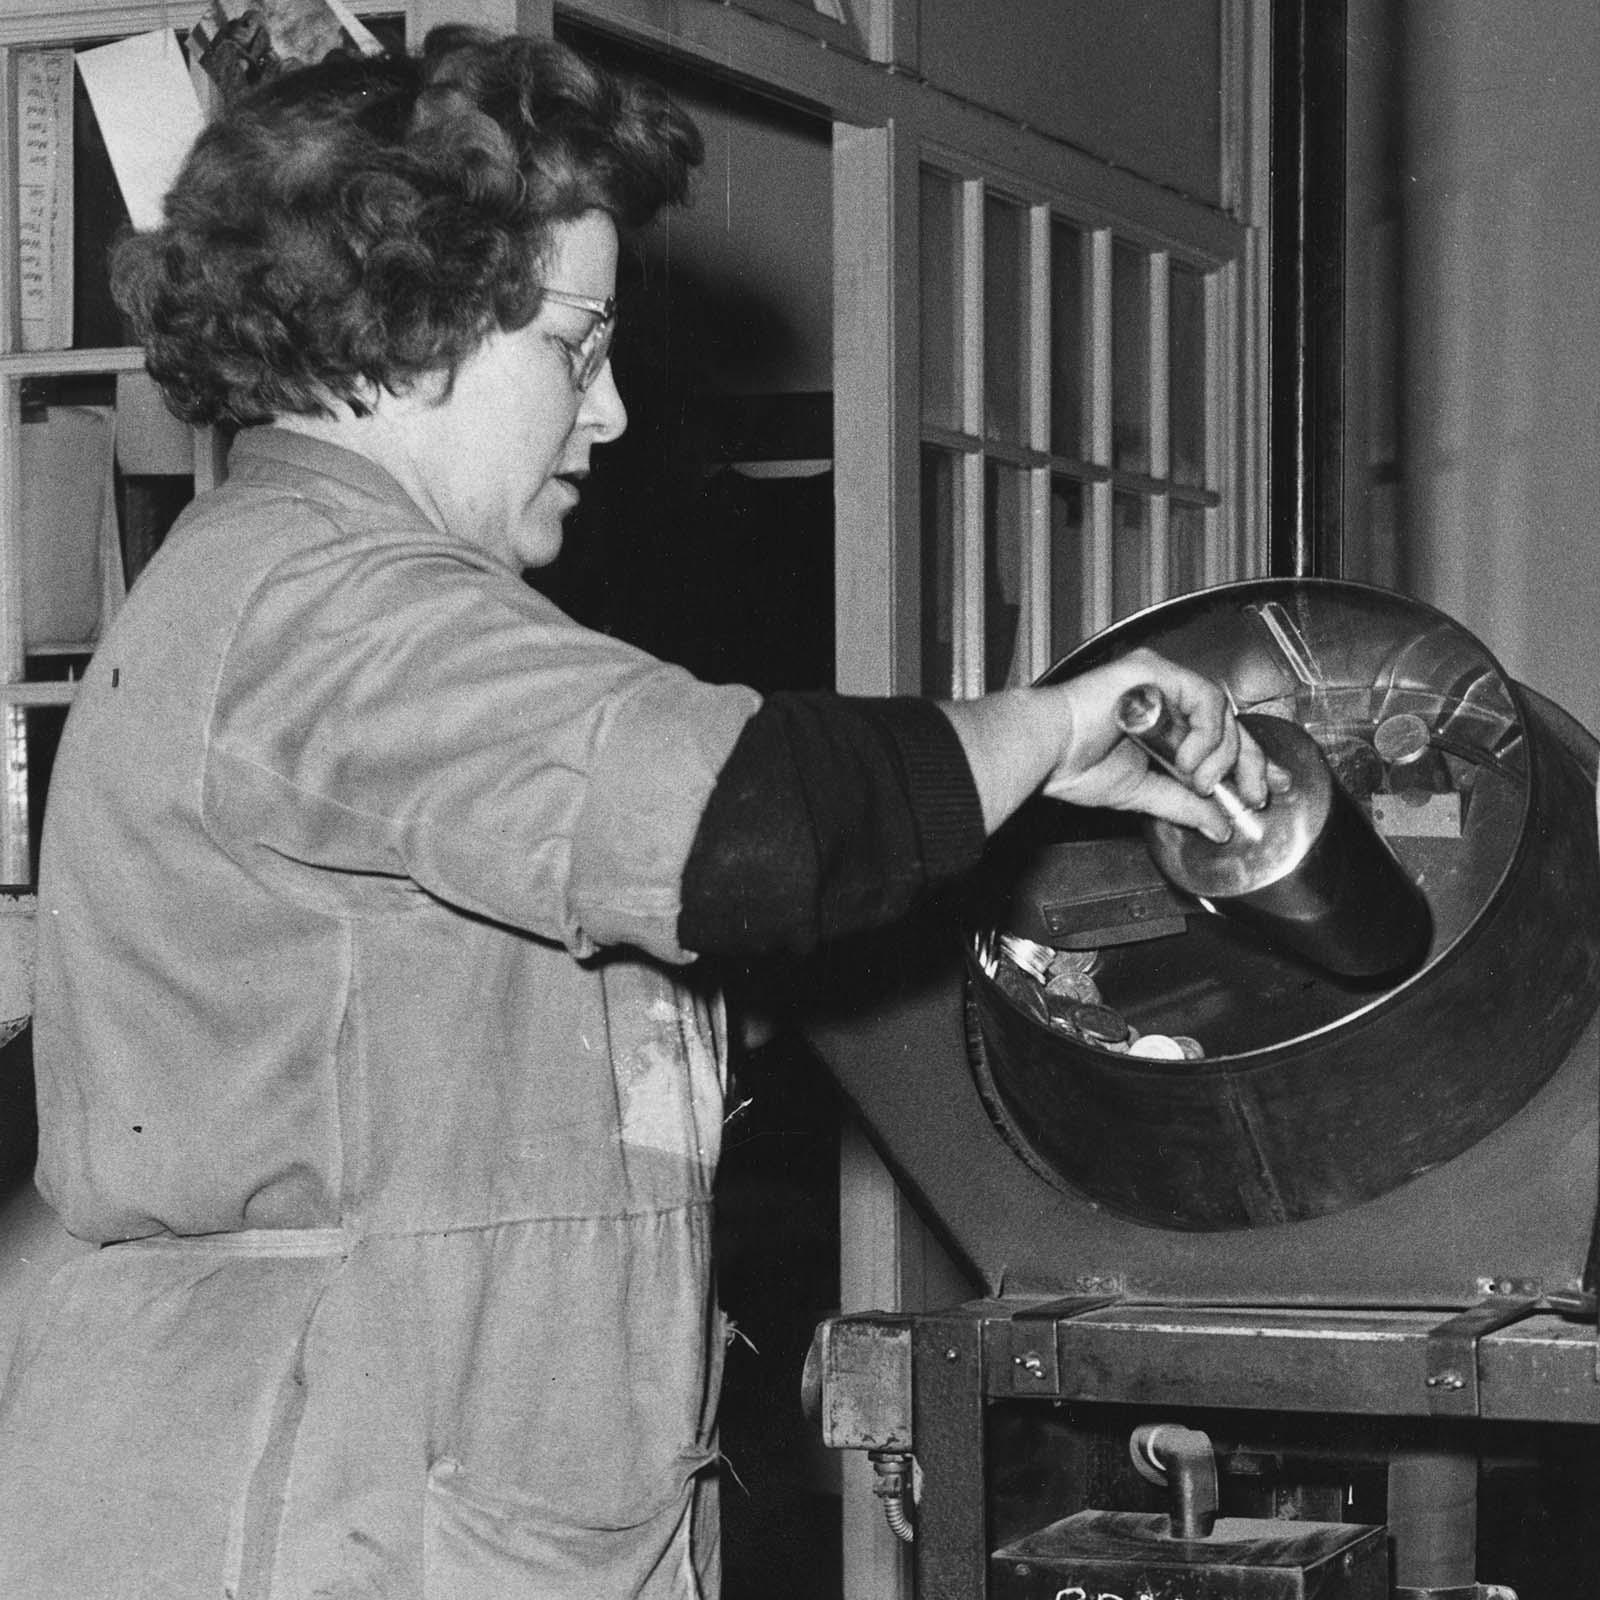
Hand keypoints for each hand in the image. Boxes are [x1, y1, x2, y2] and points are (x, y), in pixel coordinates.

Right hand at [1037, 647, 1278, 840]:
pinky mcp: (1155, 670)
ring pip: (1221, 711)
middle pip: (1229, 722)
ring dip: (1219, 754)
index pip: (1220, 736)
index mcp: (1161, 722)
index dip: (1249, 761)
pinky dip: (1205, 733)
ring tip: (1197, 781)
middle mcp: (1164, 695)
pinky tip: (1187, 759)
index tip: (1267, 786)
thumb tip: (1218, 825)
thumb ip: (1183, 805)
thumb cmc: (1074, 764)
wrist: (1046, 751)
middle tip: (1252, 792)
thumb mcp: (1142, 792)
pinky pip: (1203, 697)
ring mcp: (1160, 680)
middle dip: (1249, 761)